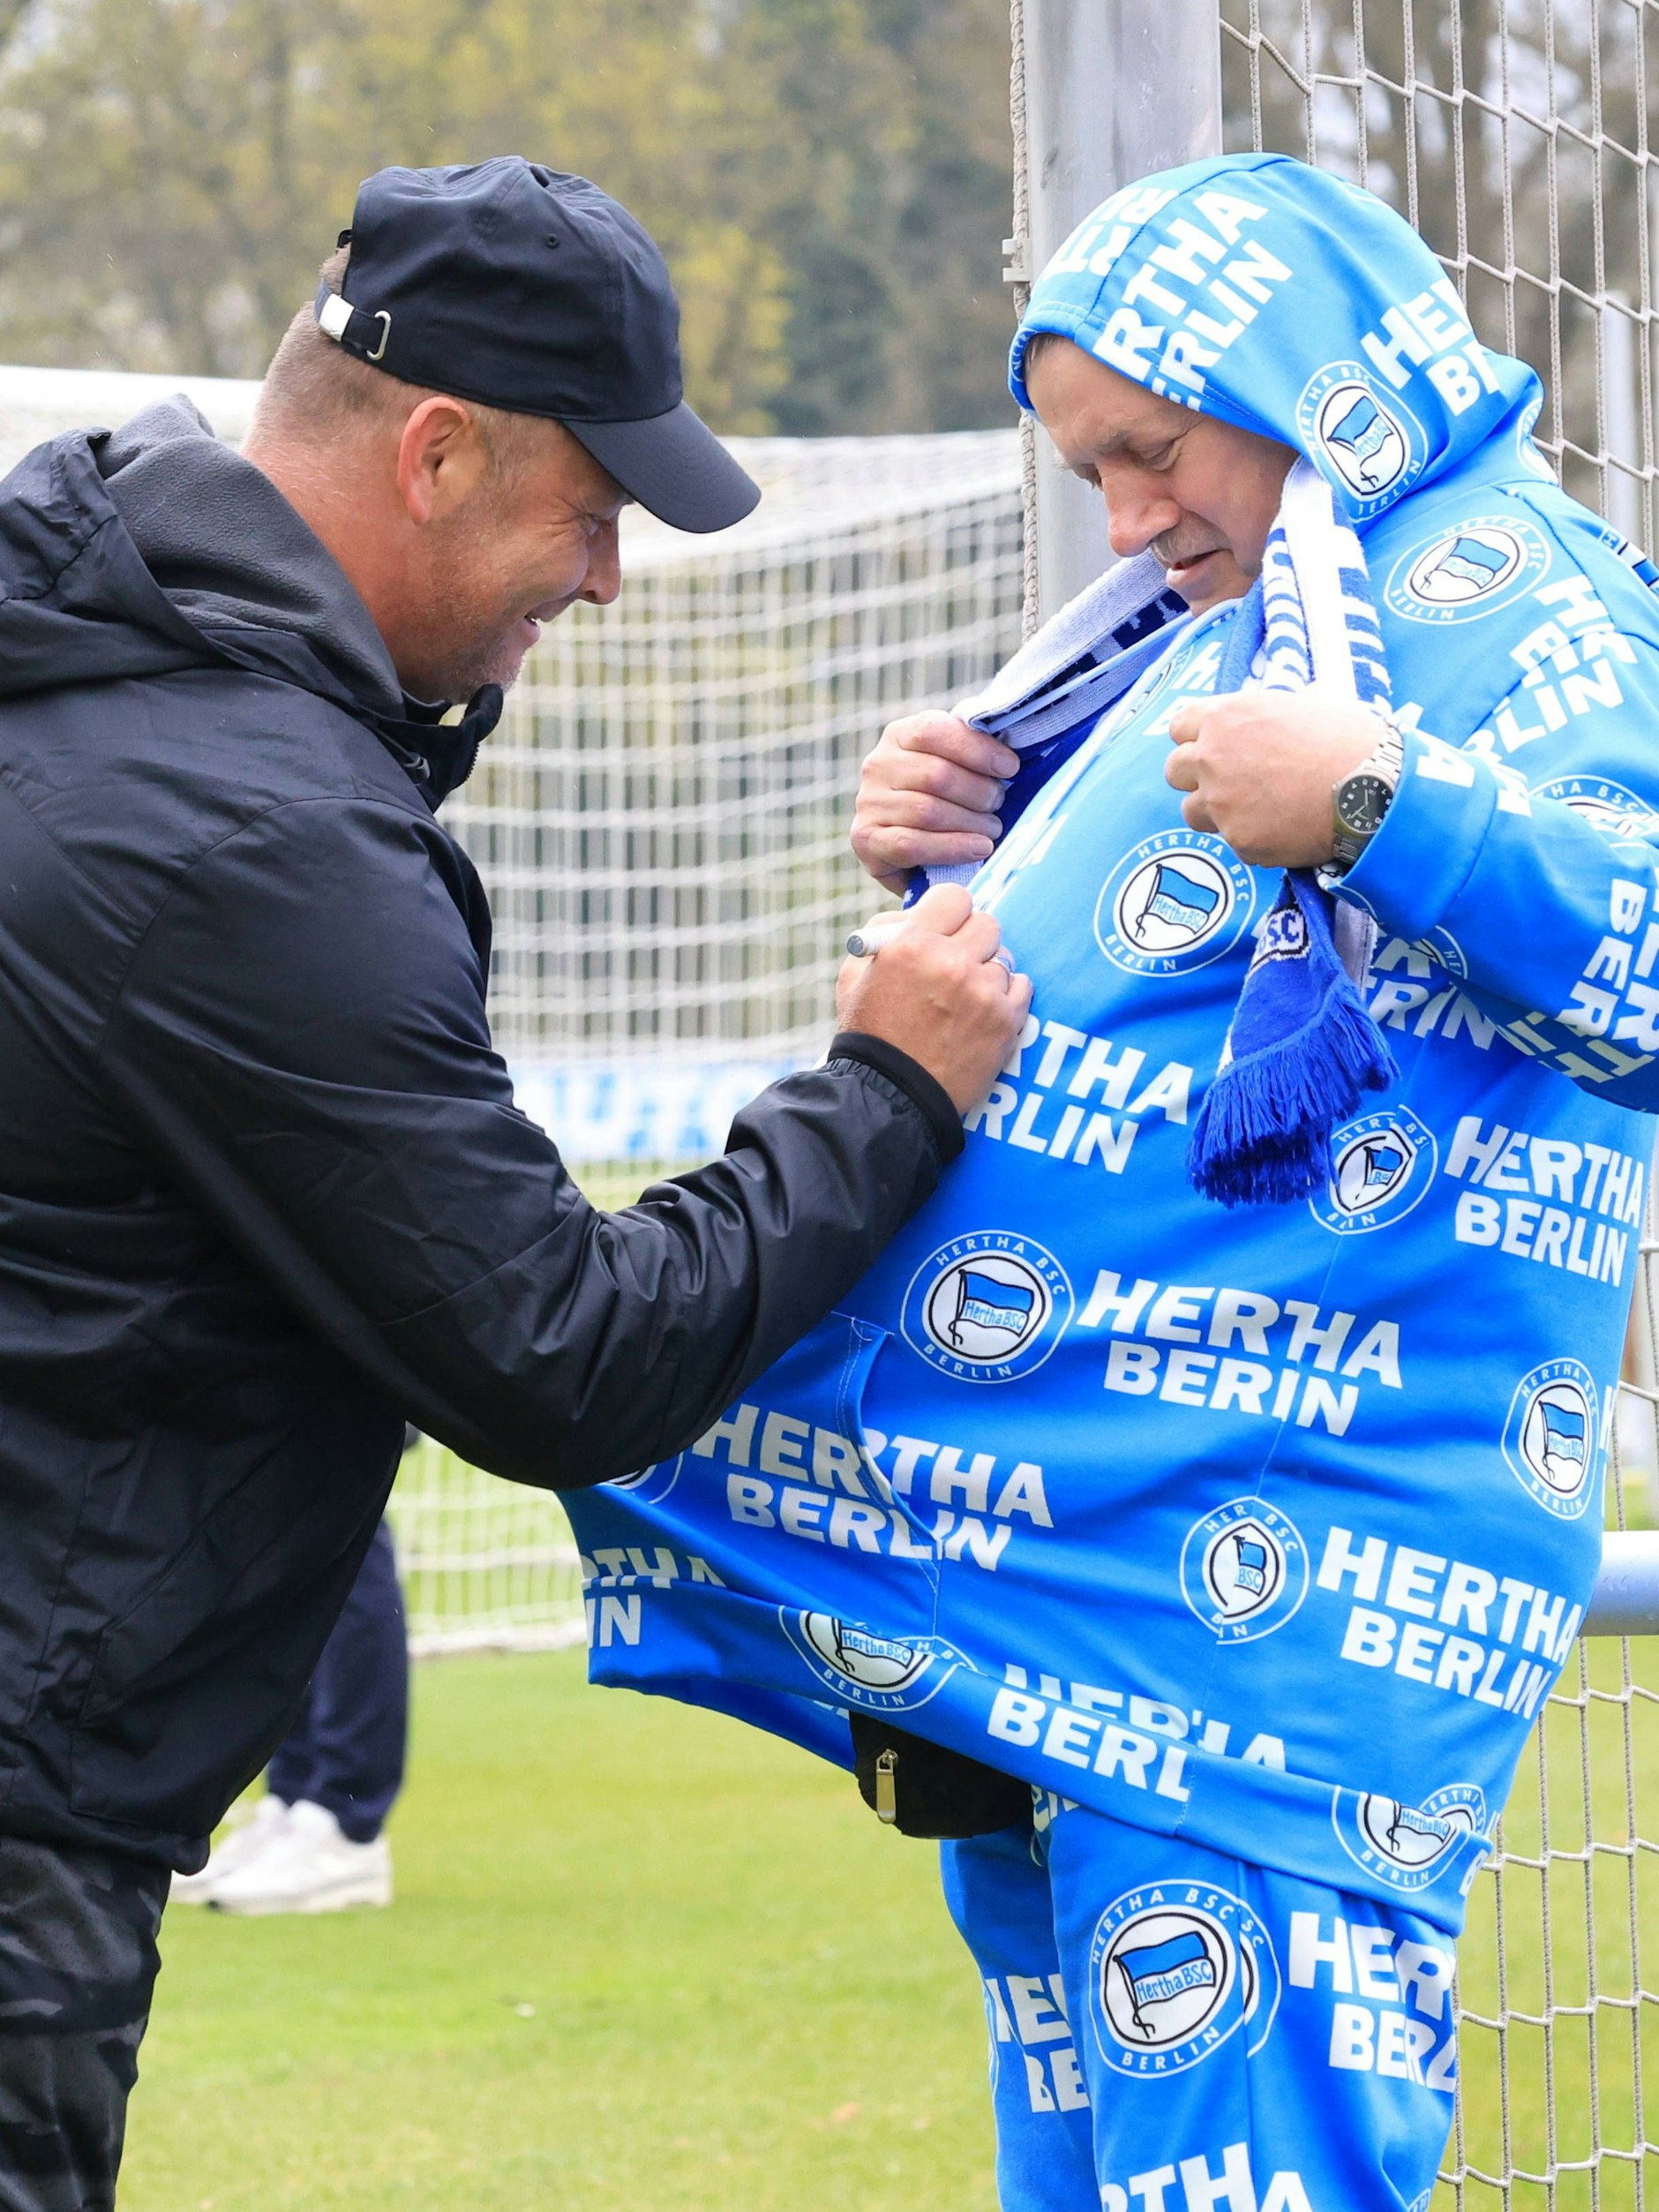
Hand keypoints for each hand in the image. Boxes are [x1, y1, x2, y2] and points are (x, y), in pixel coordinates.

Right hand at [836, 884, 1032, 1114]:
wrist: (892, 1095)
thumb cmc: (870, 1032)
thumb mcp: (855, 974)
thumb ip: (885, 933)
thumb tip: (917, 911)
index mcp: (912, 944)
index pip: (956, 897)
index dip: (949, 913)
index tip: (945, 929)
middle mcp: (951, 962)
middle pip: (987, 923)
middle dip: (972, 941)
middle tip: (958, 962)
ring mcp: (983, 992)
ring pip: (1004, 958)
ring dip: (987, 972)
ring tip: (964, 999)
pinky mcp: (1006, 1020)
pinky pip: (1021, 986)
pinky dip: (1005, 996)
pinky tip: (982, 1013)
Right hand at [851, 713, 1020, 893]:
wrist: (913, 850)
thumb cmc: (946, 798)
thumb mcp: (955, 764)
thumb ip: (973, 750)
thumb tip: (1009, 752)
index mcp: (900, 735)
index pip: (934, 732)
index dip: (977, 749)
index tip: (1010, 768)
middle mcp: (878, 765)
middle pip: (936, 775)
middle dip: (979, 792)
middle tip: (999, 804)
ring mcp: (869, 803)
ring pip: (927, 811)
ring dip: (971, 822)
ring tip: (994, 829)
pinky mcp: (867, 840)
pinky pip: (912, 844)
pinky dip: (952, 848)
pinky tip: (979, 849)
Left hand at [1165, 688, 1384, 867]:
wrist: (1371, 787)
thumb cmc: (1348, 738)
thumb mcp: (1307, 703)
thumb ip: (1271, 712)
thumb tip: (1285, 707)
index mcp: (1226, 717)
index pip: (1179, 727)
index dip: (1195, 738)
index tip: (1210, 747)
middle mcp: (1212, 759)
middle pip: (1174, 771)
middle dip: (1196, 777)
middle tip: (1228, 782)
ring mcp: (1221, 803)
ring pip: (1192, 813)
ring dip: (1216, 812)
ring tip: (1255, 810)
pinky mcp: (1239, 841)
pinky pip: (1234, 842)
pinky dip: (1253, 839)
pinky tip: (1284, 829)